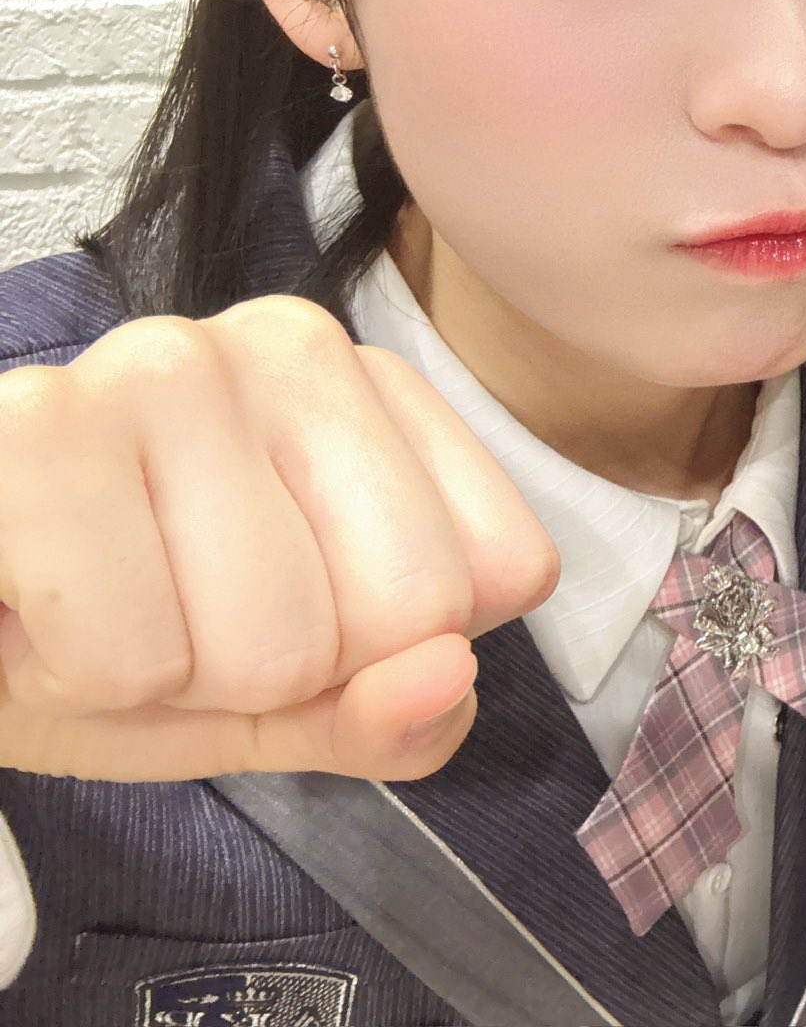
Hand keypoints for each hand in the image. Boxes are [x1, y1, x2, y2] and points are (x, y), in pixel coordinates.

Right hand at [0, 296, 558, 781]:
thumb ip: (394, 713)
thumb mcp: (283, 700)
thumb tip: (448, 676)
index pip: (505, 571)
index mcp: (374, 388)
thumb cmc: (107, 629)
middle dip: (288, 674)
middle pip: (408, 612)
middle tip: (182, 619)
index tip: (291, 613)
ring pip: (276, 645)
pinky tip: (34, 607)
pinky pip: (134, 655)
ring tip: (102, 610)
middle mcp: (289, 345)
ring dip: (171, 681)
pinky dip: (77, 679)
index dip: (390, 652)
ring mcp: (164, 367)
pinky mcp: (35, 428)